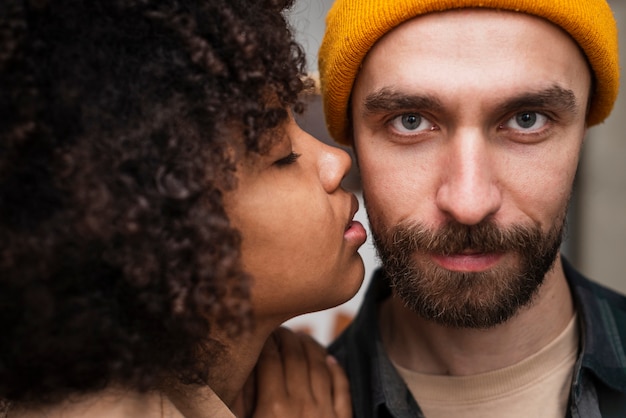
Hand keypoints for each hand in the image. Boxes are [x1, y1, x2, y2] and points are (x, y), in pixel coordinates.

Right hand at [237, 327, 351, 417]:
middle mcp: (301, 406)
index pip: (268, 358)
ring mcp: (324, 414)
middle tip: (279, 328)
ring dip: (311, 346)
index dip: (264, 340)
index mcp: (272, 407)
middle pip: (295, 357)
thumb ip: (238, 403)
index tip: (261, 331)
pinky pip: (342, 389)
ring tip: (302, 337)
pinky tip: (331, 360)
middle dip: (286, 337)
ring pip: (320, 367)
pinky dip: (337, 371)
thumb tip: (236, 375)